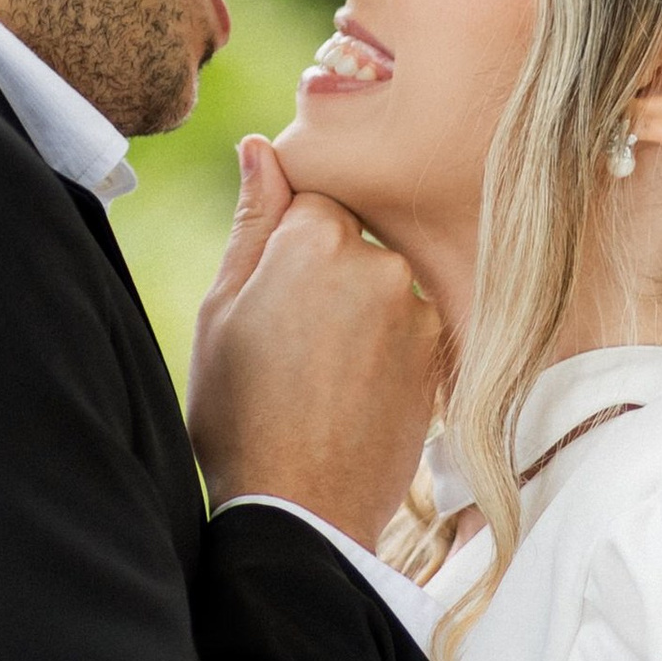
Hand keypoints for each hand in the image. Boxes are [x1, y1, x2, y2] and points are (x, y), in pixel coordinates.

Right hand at [187, 139, 441, 540]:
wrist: (303, 513)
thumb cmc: (241, 414)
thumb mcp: (222, 312)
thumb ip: (252, 221)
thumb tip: (260, 146)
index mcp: (317, 241)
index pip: (311, 200)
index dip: (285, 245)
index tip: (270, 290)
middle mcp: (380, 265)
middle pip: (351, 242)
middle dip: (323, 274)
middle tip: (287, 342)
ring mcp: (417, 314)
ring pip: (380, 286)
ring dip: (356, 314)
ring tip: (316, 378)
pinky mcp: (439, 358)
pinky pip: (405, 330)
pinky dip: (382, 351)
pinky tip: (348, 397)